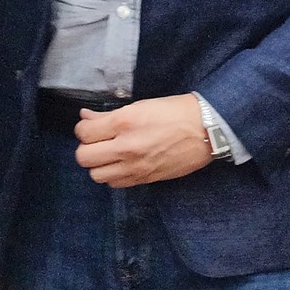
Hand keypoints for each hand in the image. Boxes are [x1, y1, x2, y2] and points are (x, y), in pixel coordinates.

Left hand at [75, 95, 214, 187]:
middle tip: (98, 141)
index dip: (83, 129)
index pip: (83, 133)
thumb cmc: (175, 112)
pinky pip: (114, 184)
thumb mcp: (141, 106)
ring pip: (95, 175)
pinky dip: (113, 175)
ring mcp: (135, 167)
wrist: (205, 132)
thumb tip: (85, 117)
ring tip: (109, 154)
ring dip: (98, 164)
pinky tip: (122, 164)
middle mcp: (126, 147)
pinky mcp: (144, 179)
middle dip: (86, 148)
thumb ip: (109, 115)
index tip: (91, 126)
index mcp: (124, 122)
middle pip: (83, 157)